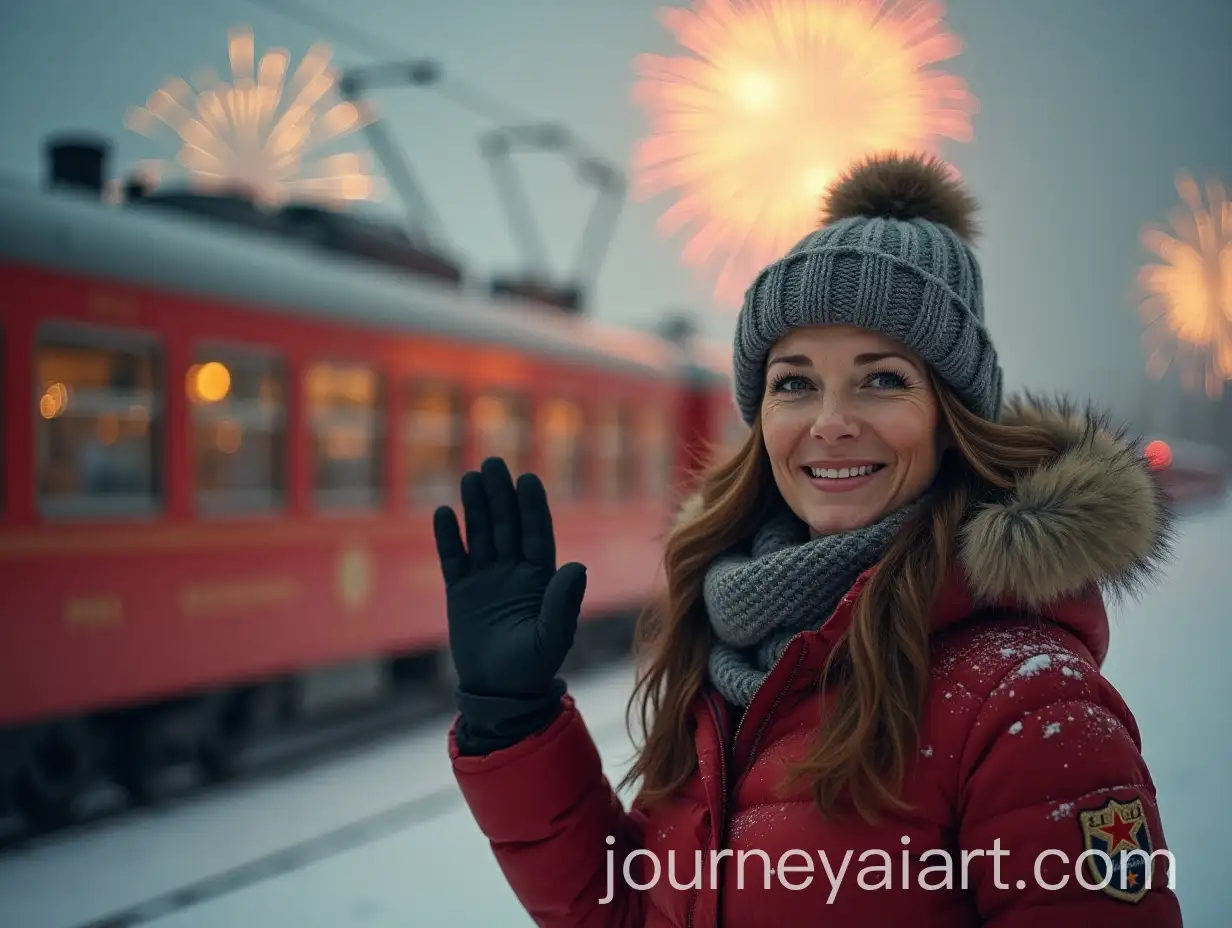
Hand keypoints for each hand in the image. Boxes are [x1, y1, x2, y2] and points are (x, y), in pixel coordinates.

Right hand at [433, 456, 587, 699]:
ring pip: (480, 534)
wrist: (499, 691)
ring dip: (475, 506)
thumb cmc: (533, 666)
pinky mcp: (460, 591)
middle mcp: (514, 570)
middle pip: (506, 525)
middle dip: (501, 495)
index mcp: (541, 577)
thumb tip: (577, 566)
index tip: (528, 479)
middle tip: (493, 464)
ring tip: (470, 477)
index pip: (537, 533)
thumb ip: (563, 602)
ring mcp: (486, 578)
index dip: (532, 506)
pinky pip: (453, 558)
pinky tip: (443, 513)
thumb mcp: (553, 636)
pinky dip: (448, 537)